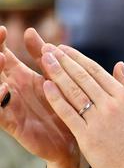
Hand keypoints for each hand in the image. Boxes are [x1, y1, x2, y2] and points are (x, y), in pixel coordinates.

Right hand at [0, 26, 78, 167]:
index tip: (2, 28)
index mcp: (21, 76)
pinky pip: (0, 114)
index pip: (3, 55)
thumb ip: (42, 56)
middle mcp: (12, 90)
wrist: (72, 139)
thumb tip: (29, 31)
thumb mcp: (53, 77)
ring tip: (1, 59)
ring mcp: (11, 107)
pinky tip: (4, 90)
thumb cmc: (62, 106)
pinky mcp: (15, 125)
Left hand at [39, 44, 123, 167]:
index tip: (64, 49)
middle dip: (64, 61)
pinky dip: (57, 99)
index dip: (78, 58)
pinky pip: (69, 114)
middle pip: (83, 77)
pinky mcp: (89, 137)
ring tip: (43, 59)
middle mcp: (112, 105)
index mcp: (123, 97)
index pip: (97, 72)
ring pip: (75, 91)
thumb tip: (119, 65)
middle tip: (48, 47)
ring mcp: (100, 120)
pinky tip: (46, 86)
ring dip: (57, 73)